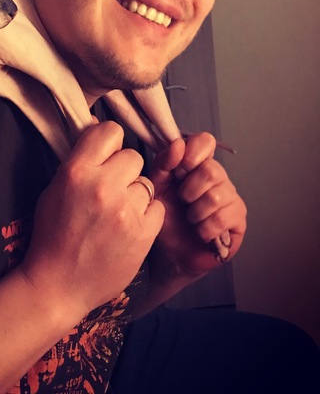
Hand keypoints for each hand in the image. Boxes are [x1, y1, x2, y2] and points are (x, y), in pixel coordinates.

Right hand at [19, 121, 164, 321]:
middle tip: (110, 191)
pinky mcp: (143, 233)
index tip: (105, 158)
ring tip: (116, 215)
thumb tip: (99, 127)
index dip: (110, 144)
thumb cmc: (53, 234)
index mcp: (76, 171)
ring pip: (146, 184)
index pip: (110, 131)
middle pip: (133, 157)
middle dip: (123, 171)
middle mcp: (102, 186)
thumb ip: (81, 160)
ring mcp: (125, 210)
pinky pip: (157, 208)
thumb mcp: (55, 188)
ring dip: (135, 195)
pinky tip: (127, 228)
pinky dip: (146, 216)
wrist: (58, 283)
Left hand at [148, 133, 246, 280]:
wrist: (170, 252)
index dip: (194, 153)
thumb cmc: (165, 216)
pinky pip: (223, 217)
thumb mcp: (156, 187)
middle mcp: (217, 176)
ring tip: (190, 219)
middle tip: (182, 201)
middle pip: (212, 170)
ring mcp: (230, 197)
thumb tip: (178, 145)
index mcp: (196, 164)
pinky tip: (200, 231)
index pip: (205, 141)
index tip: (179, 169)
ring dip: (196, 212)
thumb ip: (163, 164)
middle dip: (190, 190)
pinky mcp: (237, 219)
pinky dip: (205, 228)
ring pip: (217, 195)